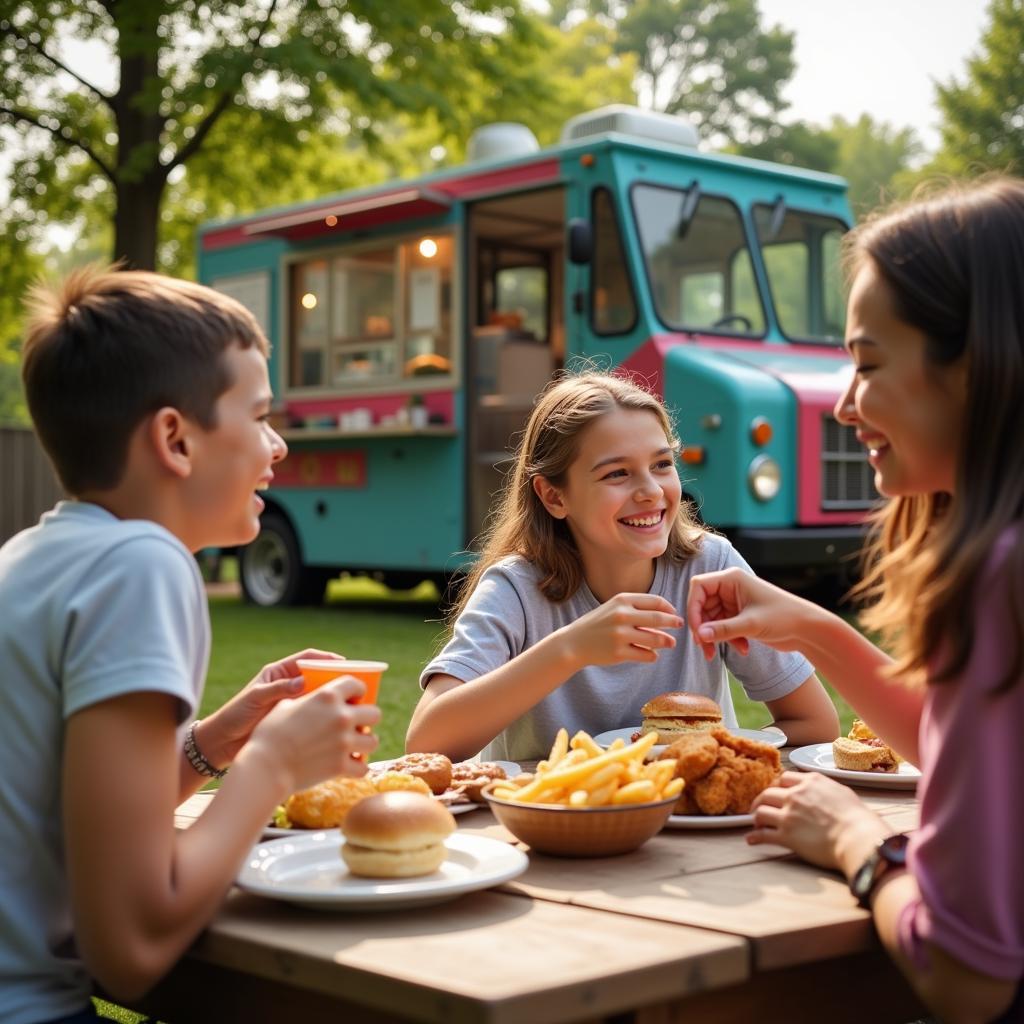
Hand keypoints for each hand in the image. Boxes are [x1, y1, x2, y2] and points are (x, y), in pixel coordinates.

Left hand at [198, 649, 343, 765]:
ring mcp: (293, 704)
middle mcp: (289, 685)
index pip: (308, 659)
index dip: (327, 658)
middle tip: (355, 685)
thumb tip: (303, 682)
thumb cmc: (236, 715)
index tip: (345, 663)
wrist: (223, 742)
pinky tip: (339, 723)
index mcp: (279, 673)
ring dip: (335, 699)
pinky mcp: (295, 721)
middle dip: (336, 679)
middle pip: (318, 676)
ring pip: (320, 696)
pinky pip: (316, 715)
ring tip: (352, 705)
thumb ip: (278, 689)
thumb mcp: (255, 698)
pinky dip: (327, 716)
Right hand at [247, 676, 380, 794]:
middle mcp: (341, 716)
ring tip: (356, 747)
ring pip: (373, 740)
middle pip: (374, 713)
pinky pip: (363, 767)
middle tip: (358, 725)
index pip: (357, 685)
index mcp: (327, 696)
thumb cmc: (269, 735)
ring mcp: (343, 742)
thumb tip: (312, 698)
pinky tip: (350, 767)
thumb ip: (307, 700)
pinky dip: (358, 768)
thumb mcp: (285, 706)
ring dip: (365, 743)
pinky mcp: (341, 766)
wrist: (265, 767)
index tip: (356, 698)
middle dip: (368, 718)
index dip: (359, 691)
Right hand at [560, 593, 682, 668]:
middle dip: (673, 622)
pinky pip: (646, 655)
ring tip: (671, 643)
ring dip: (667, 641)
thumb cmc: (598, 624)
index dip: (669, 607)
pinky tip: (653, 655)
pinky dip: (653, 655)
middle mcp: (622, 616)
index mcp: (622, 600)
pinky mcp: (619, 653)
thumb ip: (637, 608)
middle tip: (680, 625)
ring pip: (655, 639)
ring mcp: (620, 635)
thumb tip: (667, 614)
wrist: (574, 642)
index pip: (655, 601)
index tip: (674, 613)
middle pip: (658, 618)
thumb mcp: (614, 607)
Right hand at [686, 568, 809, 659]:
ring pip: (710, 619)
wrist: (808, 629)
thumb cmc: (784, 617)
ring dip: (715, 637)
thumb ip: (724, 629)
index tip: (697, 630)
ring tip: (718, 654)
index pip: (699, 587)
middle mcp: (730, 588)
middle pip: (701, 605)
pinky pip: (722, 627)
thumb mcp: (751, 624)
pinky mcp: (739, 616)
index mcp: (732, 579)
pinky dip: (727, 640)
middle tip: (705, 647)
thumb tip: (700, 635)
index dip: (693, 607)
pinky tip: (743, 649)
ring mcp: (734, 602)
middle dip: (702, 628)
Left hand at [746, 771, 887, 870]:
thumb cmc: (858, 819)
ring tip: (756, 823)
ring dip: (756, 817)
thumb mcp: (842, 792)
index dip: (776, 786)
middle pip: (768, 793)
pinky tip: (751, 840)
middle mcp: (796, 794)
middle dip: (761, 801)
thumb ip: (825, 788)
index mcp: (810, 781)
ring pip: (761, 811)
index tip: (774, 793)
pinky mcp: (786, 835)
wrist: (858, 837)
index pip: (784, 778)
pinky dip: (755, 837)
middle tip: (759, 808)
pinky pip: (763, 834)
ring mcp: (789, 814)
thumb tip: (822, 791)